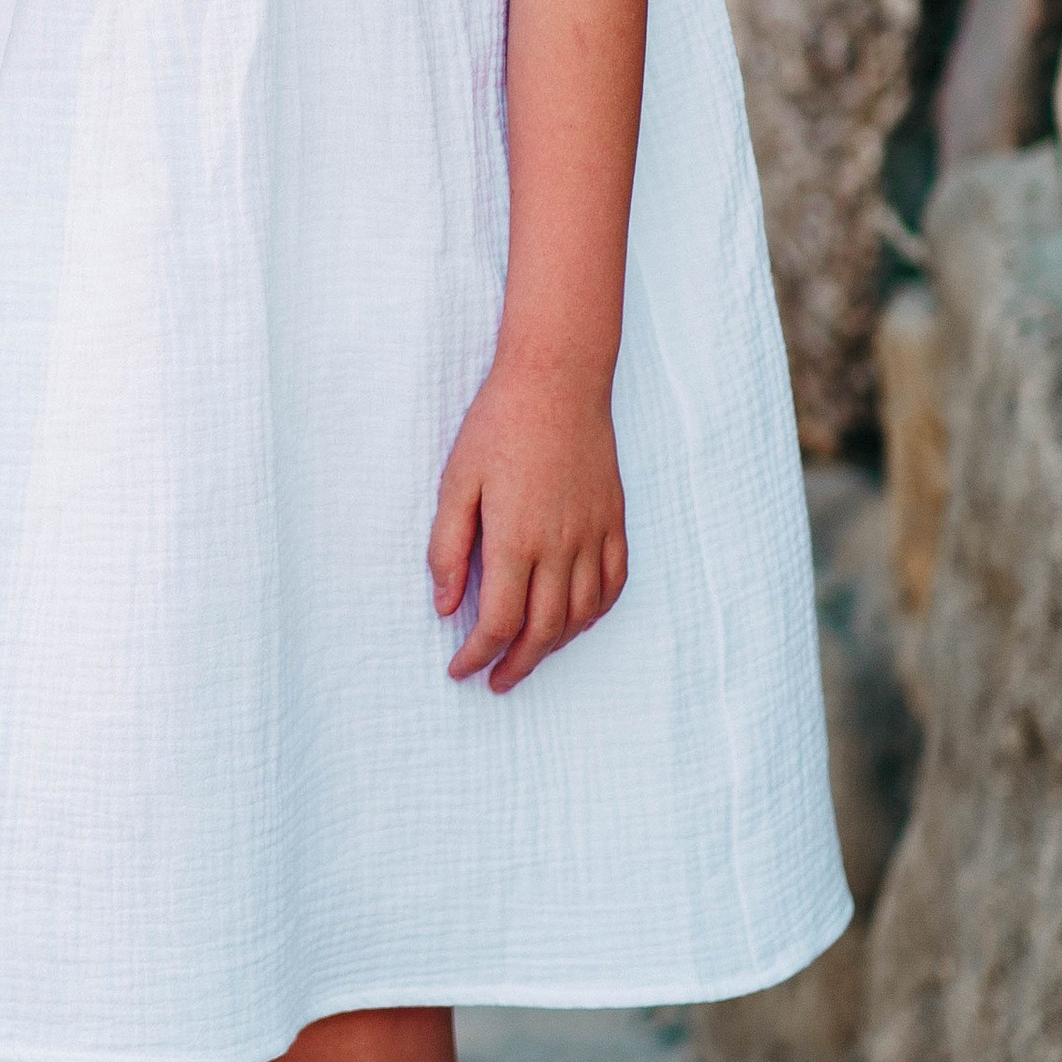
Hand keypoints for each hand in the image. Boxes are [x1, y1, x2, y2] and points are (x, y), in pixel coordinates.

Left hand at [429, 356, 627, 693]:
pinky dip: (595, 614)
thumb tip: (446, 607)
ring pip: (581, 616)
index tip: (460, 670)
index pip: (499, 623)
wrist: (558, 381)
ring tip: (527, 656)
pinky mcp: (615, 522)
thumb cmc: (498, 427)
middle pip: (544, 632)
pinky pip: (614, 585)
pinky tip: (575, 621)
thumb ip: (448, 549)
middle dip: (517, 665)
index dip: (478, 656)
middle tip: (494, 680)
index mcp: (516, 540)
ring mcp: (594, 536)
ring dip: (554, 646)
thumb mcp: (456, 483)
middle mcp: (561, 547)